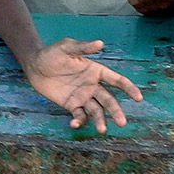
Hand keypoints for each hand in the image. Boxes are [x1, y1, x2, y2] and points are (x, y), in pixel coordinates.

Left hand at [23, 38, 142, 133]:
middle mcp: (93, 86)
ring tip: (102, 130)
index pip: (117, 80)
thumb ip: (83, 48)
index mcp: (96, 71)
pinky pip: (79, 116)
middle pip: (109, 100)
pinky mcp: (71, 105)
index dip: (129, 88)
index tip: (139, 98)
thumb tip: (100, 43)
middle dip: (117, 111)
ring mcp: (83, 96)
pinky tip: (74, 124)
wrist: (34, 65)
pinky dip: (79, 121)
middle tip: (122, 123)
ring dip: (101, 121)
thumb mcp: (67, 47)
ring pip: (97, 111)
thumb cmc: (52, 53)